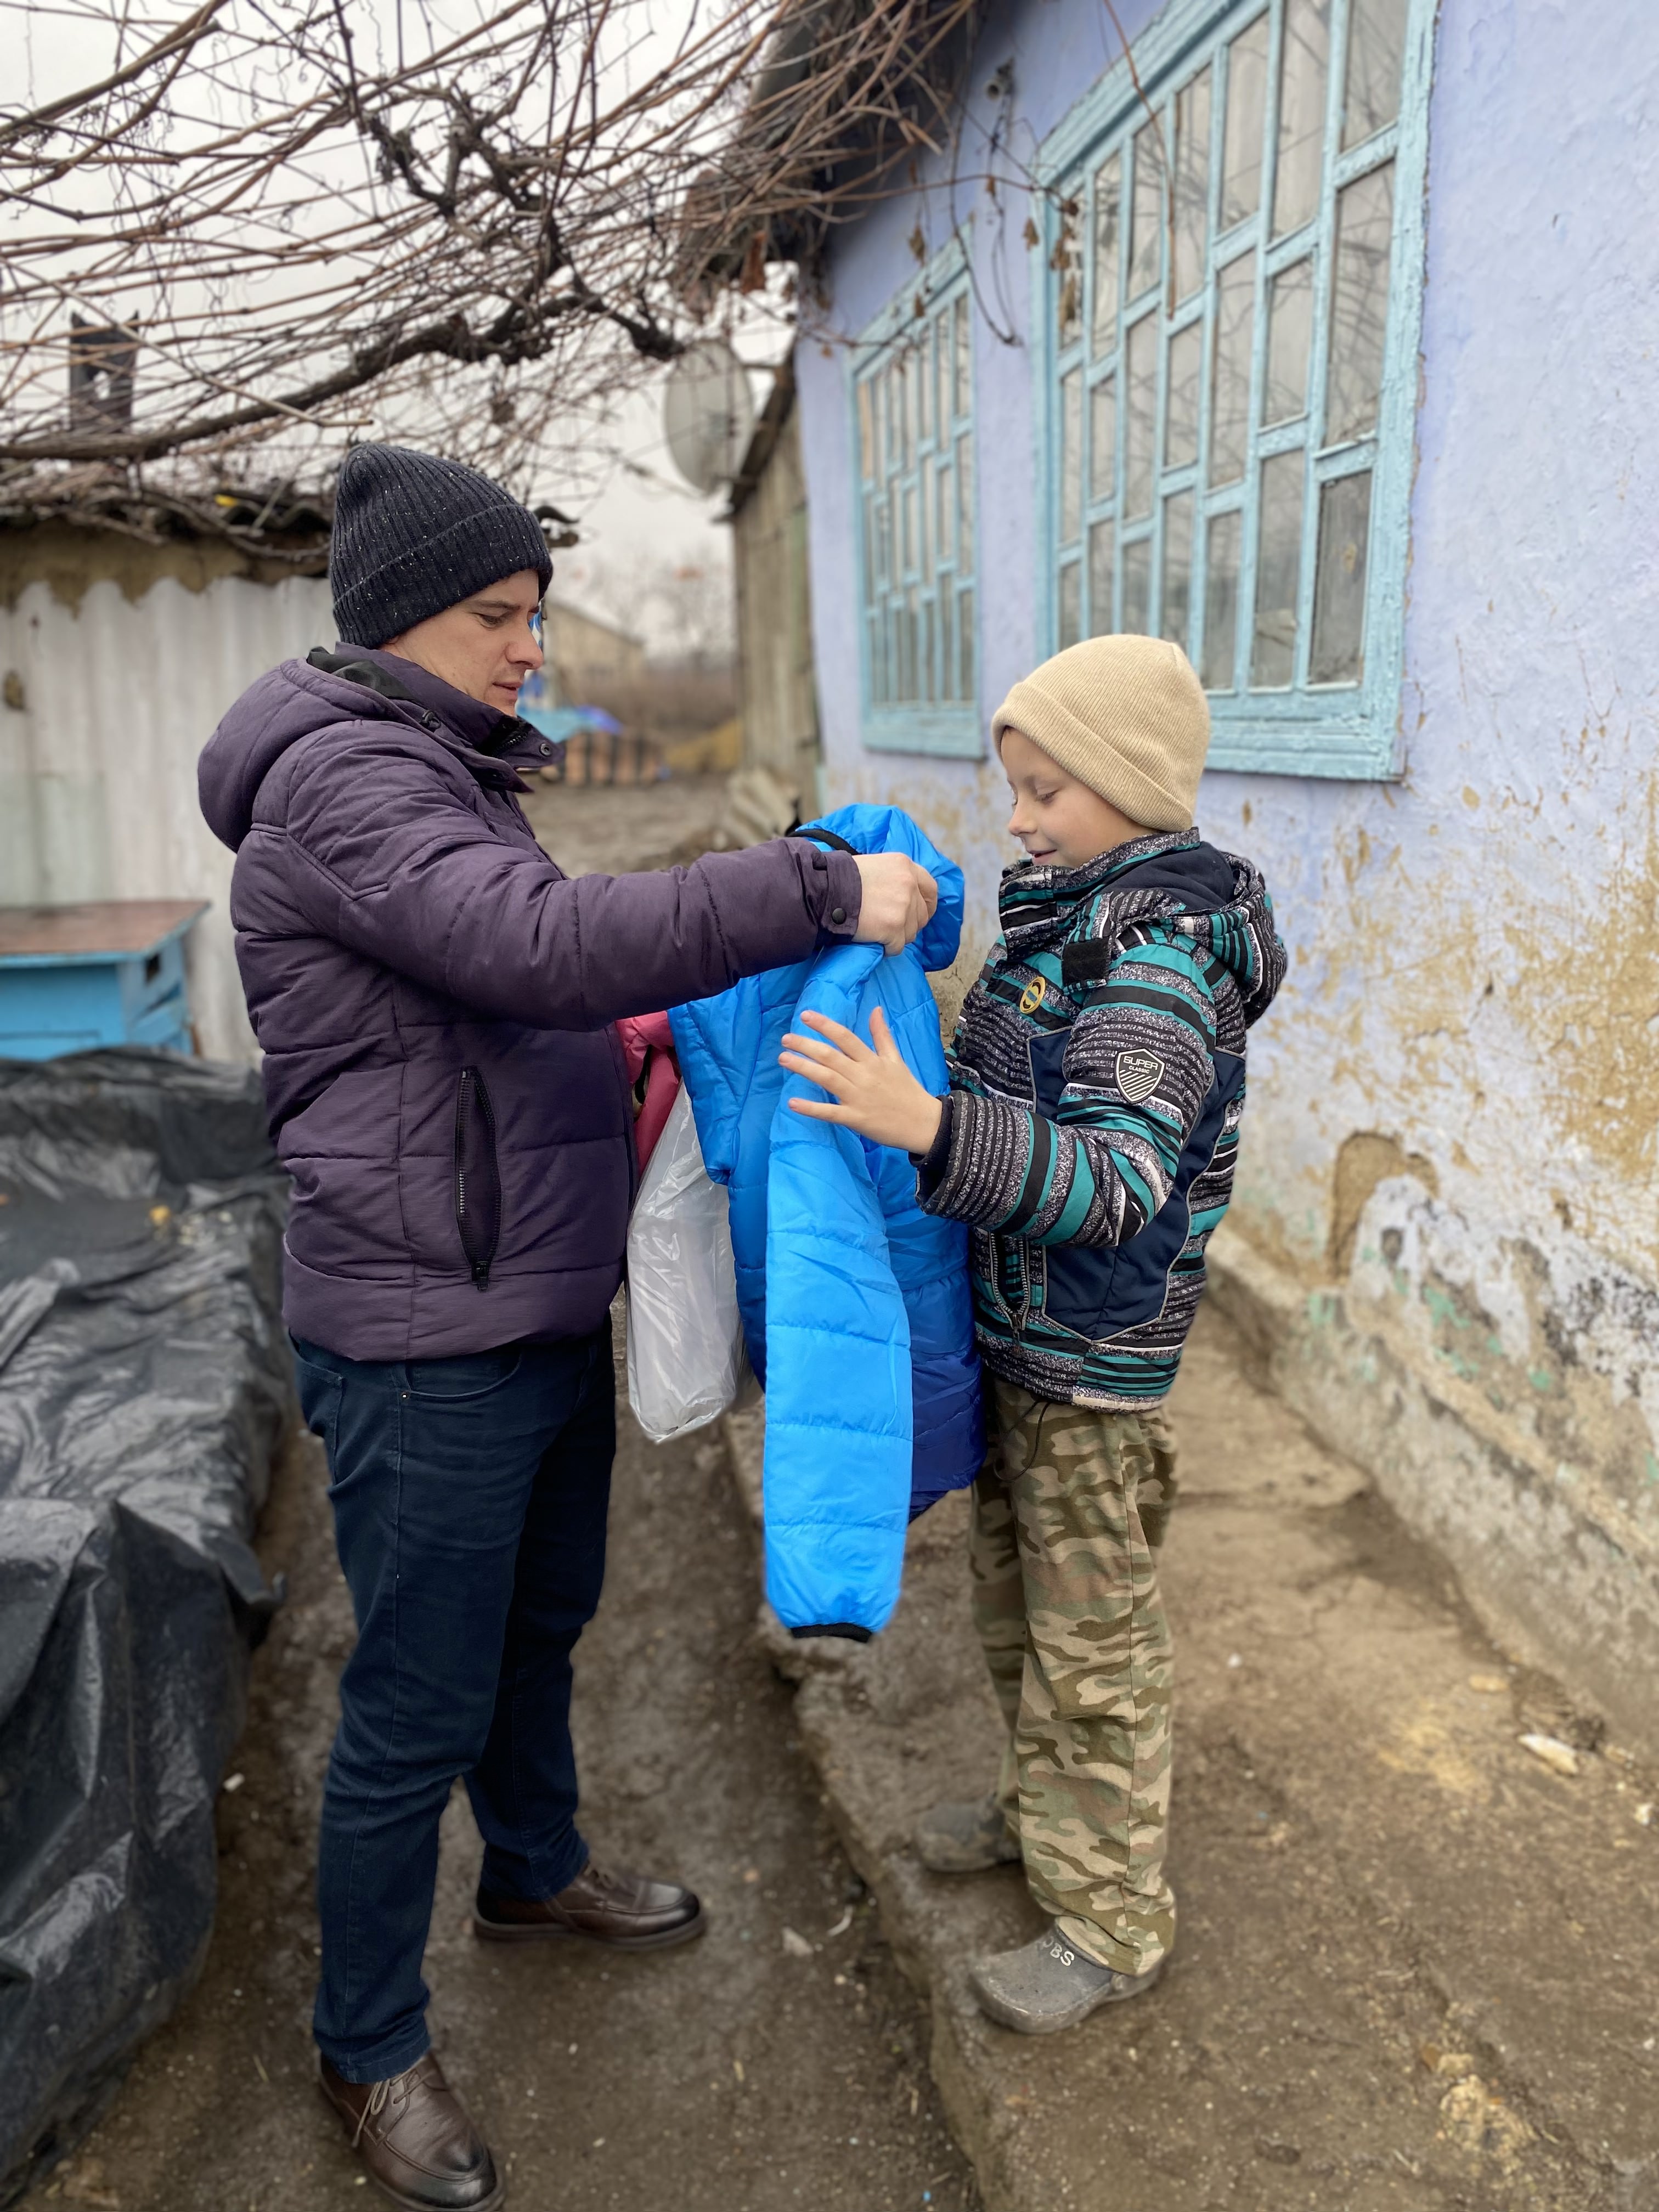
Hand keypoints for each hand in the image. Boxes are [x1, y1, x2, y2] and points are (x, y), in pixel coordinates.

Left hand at [779, 1007, 945, 1153]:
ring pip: (827, 1079)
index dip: (825, 1025)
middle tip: (785, 1038)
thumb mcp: (896, 1059)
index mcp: (872, 1060)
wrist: (923, 1123)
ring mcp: (858, 1097)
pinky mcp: (856, 1119)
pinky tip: (792, 1102)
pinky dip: (811, 1108)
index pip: (845, 1037)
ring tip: (783, 1059)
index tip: (805, 1015)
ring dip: (803, 1068)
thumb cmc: (907, 1090)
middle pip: (831, 1056)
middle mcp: (864, 1075)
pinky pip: (830, 1113)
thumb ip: (882, 1035)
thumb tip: (875, 1009)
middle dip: (807, 1045)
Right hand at [850, 854, 937, 954]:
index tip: (921, 913)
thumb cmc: (841, 878)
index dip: (927, 904)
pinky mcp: (894, 928)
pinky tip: (874, 940)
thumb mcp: (875, 866)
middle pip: (922, 914)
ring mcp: (903, 907)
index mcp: (905, 866)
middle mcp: (909, 885)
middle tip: (892, 927)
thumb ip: (894, 878)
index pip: (930, 889)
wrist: (825, 891)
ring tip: (877, 932)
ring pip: (911, 933)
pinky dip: (887, 948)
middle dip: (910, 924)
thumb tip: (904, 896)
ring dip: (896, 937)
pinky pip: (897, 947)